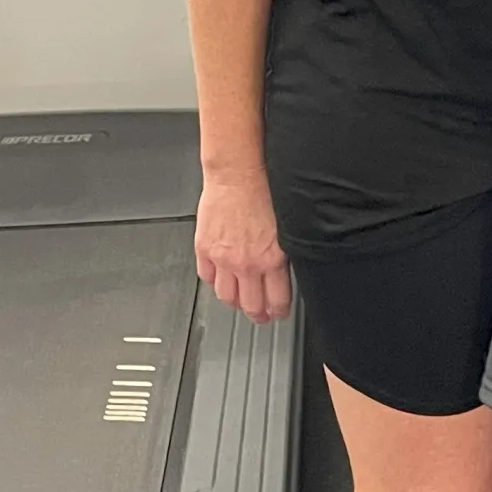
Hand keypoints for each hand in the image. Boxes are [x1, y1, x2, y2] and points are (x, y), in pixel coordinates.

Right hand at [195, 168, 292, 323]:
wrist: (237, 175)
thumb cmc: (264, 192)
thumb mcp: (287, 228)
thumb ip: (283, 254)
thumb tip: (284, 272)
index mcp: (273, 259)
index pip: (277, 300)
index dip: (279, 311)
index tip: (279, 313)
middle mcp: (247, 263)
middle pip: (251, 305)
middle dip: (258, 314)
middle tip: (261, 316)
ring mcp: (223, 259)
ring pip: (226, 296)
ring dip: (235, 302)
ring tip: (240, 301)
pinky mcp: (204, 249)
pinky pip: (207, 277)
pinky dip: (214, 281)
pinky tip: (220, 279)